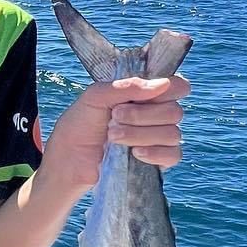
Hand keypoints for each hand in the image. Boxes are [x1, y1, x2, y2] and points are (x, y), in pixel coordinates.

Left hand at [42, 74, 189, 194]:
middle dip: (142, 115)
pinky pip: (173, 155)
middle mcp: (156, 115)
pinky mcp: (157, 161)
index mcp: (145, 94)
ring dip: (140, 134)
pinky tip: (135, 153)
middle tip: (114, 117)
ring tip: (113, 136)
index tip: (148, 95)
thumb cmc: (80, 125)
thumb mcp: (95, 97)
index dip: (170, 88)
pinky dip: (155, 153)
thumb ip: (126, 86)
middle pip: (174, 111)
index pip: (178, 86)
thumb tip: (162, 84)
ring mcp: (158, 139)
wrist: (69, 160)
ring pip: (172, 134)